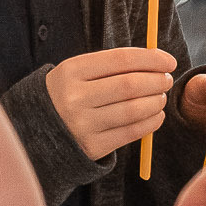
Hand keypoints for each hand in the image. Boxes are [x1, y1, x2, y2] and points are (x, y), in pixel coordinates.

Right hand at [46, 47, 175, 160]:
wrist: (37, 130)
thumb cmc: (68, 94)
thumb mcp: (77, 73)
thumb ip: (111, 65)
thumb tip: (155, 60)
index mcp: (71, 71)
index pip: (120, 59)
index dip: (150, 59)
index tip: (169, 61)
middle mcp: (75, 96)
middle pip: (130, 85)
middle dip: (157, 81)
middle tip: (166, 80)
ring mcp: (83, 123)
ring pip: (133, 110)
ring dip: (156, 101)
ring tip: (160, 97)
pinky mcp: (92, 146)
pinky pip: (131, 132)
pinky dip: (150, 123)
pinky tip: (155, 115)